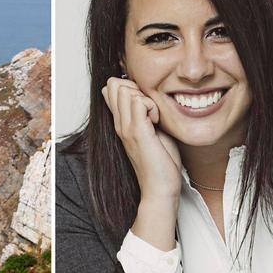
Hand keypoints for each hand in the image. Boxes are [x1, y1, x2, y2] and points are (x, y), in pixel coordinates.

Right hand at [102, 77, 181, 202]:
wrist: (159, 188)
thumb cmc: (161, 162)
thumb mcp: (154, 132)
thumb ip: (149, 116)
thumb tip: (154, 100)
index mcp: (122, 123)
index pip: (111, 89)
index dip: (131, 87)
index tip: (147, 103)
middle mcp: (119, 124)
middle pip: (114, 85)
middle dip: (137, 87)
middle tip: (151, 108)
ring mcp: (126, 128)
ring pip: (125, 90)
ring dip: (145, 96)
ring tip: (155, 117)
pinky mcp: (138, 133)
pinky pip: (139, 102)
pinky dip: (152, 106)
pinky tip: (157, 122)